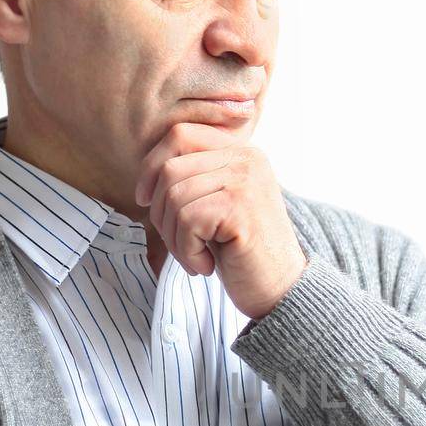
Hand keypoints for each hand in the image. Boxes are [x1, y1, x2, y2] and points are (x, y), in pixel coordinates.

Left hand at [134, 122, 308, 318]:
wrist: (280, 290)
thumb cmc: (241, 252)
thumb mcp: (217, 204)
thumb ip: (193, 178)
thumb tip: (144, 173)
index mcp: (241, 152)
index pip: (180, 135)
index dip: (151, 166)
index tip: (145, 199)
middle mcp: (247, 159)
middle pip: (170, 169)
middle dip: (159, 213)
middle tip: (179, 243)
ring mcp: (245, 182)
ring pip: (173, 197)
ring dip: (173, 237)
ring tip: (194, 257)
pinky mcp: (240, 209)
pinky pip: (186, 221)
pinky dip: (186, 251)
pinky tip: (205, 266)